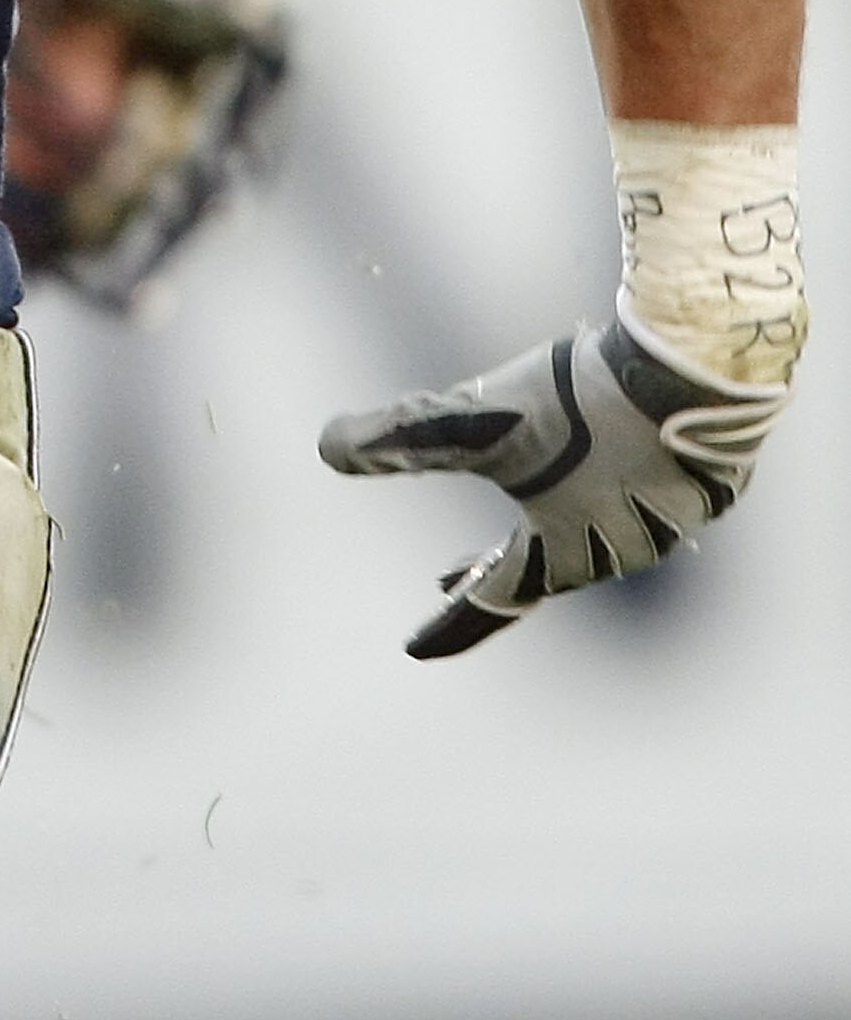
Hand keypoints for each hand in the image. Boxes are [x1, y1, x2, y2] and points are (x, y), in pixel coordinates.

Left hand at [319, 314, 787, 658]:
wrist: (691, 371)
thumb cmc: (579, 404)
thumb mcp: (475, 421)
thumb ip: (401, 439)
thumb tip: (327, 448)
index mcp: (564, 554)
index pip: (492, 602)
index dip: (449, 625)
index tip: (414, 648)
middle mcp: (616, 552)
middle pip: (541, 574)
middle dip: (491, 576)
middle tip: (452, 580)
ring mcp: (659, 522)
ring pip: (588, 537)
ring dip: (544, 533)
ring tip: (520, 512)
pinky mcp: (687, 485)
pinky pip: (628, 502)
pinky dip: (593, 497)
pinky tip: (593, 468)